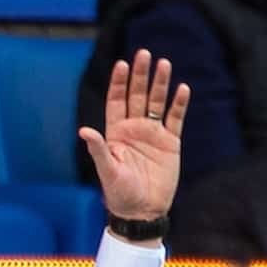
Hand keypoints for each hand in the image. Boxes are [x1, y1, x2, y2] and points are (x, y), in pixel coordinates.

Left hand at [79, 49, 189, 220]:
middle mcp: (134, 129)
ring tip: (164, 63)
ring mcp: (153, 134)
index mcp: (116, 133)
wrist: (142, 211)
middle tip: (144, 54)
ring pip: (157, 103)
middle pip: (137, 96)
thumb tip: (84, 131)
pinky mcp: (171, 143)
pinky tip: (182, 89)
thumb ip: (98, 149)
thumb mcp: (107, 171)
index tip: (121, 64)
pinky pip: (175, 119)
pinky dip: (179, 104)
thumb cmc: (120, 193)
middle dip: (140, 75)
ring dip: (160, 84)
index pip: (116, 101)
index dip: (118, 83)